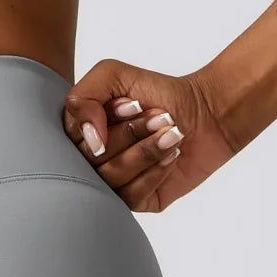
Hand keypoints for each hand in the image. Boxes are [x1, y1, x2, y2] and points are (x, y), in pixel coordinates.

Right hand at [63, 60, 234, 212]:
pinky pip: (131, 197)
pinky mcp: (134, 201)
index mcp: (81, 134)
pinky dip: (155, 172)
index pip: (71, 138)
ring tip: (170, 132)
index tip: (133, 104)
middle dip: (130, 134)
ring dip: (146, 151)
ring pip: (111, 179)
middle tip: (158, 117)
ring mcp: (111, 184)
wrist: (205, 114)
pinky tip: (171, 156)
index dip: (102, 122)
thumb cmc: (160, 94)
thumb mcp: (113, 75)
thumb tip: (90, 140)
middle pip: (91, 160)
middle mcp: (91, 161)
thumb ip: (83, 97)